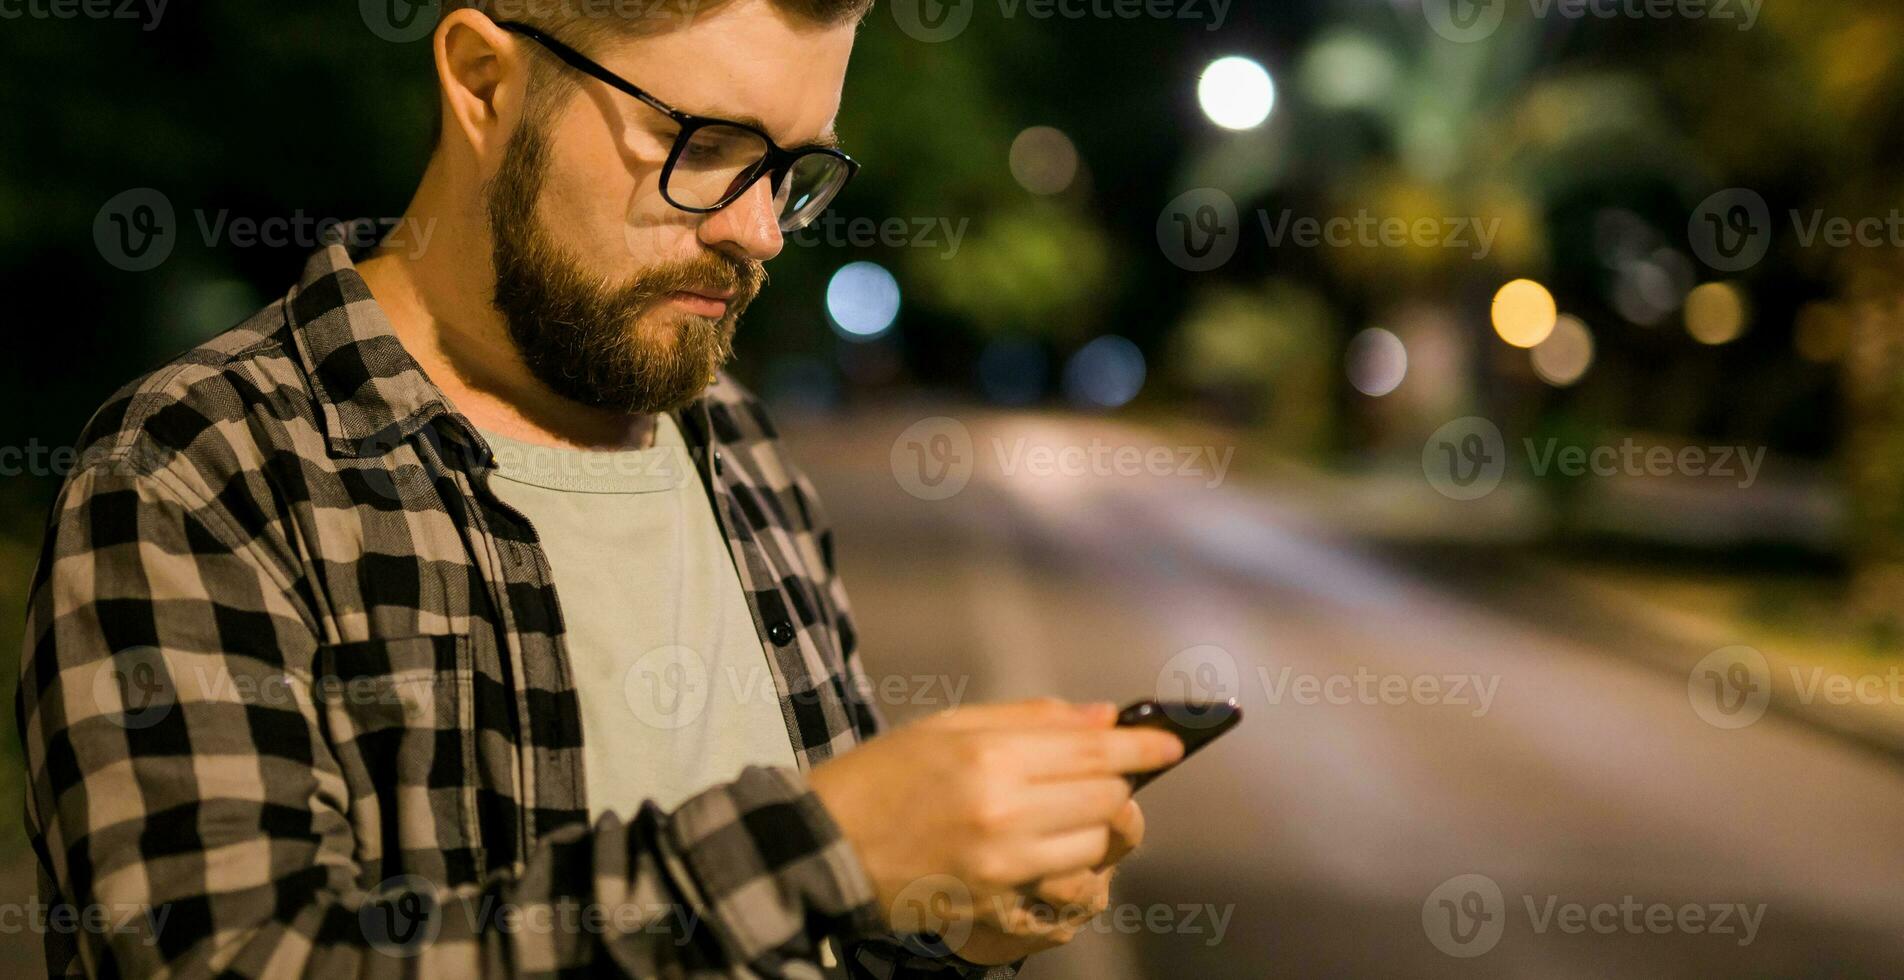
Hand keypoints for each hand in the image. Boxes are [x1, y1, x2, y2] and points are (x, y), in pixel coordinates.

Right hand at [808, 699, 1180, 948]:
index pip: (1093, 751)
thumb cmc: (881, 777)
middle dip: (1120, 783)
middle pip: (1105, 798)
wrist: (824, 849)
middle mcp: (1003, 811)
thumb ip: (1030, 719)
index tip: (1174, 744)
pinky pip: (1065, 883)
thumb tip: (1103, 716)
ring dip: (1098, 824)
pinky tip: (1051, 846)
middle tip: (1113, 773)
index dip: (1144, 748)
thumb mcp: (947, 727)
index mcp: (989, 756)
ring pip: (1095, 844)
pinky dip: (1072, 864)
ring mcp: (1002, 865)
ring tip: (1071, 809)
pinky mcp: (996, 902)